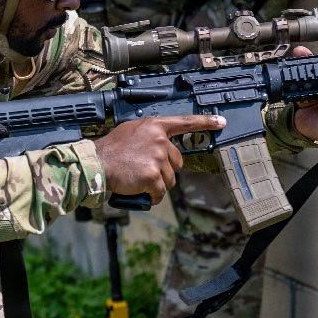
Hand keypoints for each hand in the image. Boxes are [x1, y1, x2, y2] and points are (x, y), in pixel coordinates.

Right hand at [93, 114, 224, 204]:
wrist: (96, 164)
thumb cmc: (110, 149)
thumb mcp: (130, 131)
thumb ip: (149, 135)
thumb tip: (161, 145)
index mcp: (155, 126)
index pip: (185, 122)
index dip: (205, 122)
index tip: (221, 122)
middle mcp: (160, 139)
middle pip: (177, 162)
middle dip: (165, 170)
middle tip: (145, 171)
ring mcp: (158, 157)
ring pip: (170, 179)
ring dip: (158, 184)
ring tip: (139, 180)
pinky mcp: (153, 176)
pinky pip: (161, 192)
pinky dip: (152, 196)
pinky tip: (141, 192)